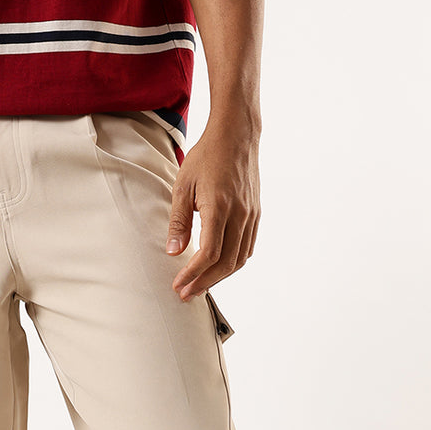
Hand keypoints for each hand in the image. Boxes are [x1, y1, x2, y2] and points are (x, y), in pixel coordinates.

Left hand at [165, 117, 260, 301]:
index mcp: (219, 207)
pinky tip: (219, 268)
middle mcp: (239, 214)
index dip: (193, 274)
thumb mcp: (182, 186)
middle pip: (225, 263)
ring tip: (199, 285)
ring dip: (219, 277)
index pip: (208, 254)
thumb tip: (174, 252)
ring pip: (239, 259)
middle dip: (204, 282)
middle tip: (185, 294)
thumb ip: (179, 222)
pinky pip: (247, 247)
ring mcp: (251, 215)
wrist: (236, 135)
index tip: (178, 285)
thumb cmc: (206, 157)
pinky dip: (233, 263)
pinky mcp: (256, 213)